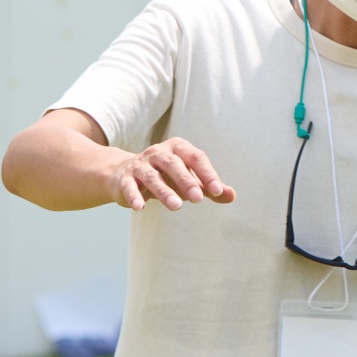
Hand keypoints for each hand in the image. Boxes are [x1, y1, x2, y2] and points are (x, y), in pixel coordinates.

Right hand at [109, 137, 234, 210]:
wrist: (126, 175)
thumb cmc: (168, 177)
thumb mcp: (191, 180)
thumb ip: (211, 188)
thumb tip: (231, 196)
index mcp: (178, 148)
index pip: (196, 158)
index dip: (207, 174)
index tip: (217, 191)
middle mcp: (158, 153)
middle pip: (174, 164)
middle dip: (186, 181)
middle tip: (198, 199)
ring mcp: (140, 165)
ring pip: (152, 177)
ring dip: (164, 191)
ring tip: (176, 206)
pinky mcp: (124, 179)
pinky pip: (129, 186)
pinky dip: (134, 196)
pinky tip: (139, 208)